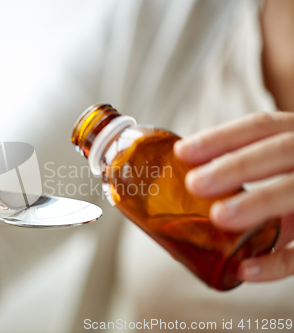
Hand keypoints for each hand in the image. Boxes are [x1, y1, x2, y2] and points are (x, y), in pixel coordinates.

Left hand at [174, 112, 293, 282]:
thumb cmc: (289, 189)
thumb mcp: (278, 174)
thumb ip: (240, 185)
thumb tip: (177, 215)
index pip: (260, 127)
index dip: (220, 138)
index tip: (181, 152)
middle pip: (280, 151)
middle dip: (236, 166)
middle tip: (194, 184)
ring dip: (258, 203)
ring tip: (218, 217)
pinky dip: (277, 262)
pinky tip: (245, 269)